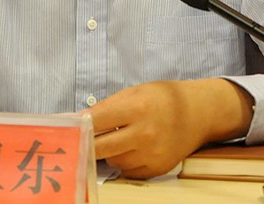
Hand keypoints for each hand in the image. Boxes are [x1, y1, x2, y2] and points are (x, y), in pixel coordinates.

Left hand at [84, 79, 253, 178]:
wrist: (199, 113)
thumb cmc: (163, 98)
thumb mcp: (135, 92)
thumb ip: (107, 107)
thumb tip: (78, 119)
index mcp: (137, 108)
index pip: (96, 120)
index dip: (78, 125)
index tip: (64, 128)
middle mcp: (144, 133)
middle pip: (99, 147)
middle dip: (86, 144)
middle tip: (77, 141)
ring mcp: (152, 154)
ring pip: (113, 161)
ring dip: (108, 152)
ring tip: (118, 138)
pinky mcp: (157, 168)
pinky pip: (128, 171)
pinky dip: (124, 161)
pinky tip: (131, 148)